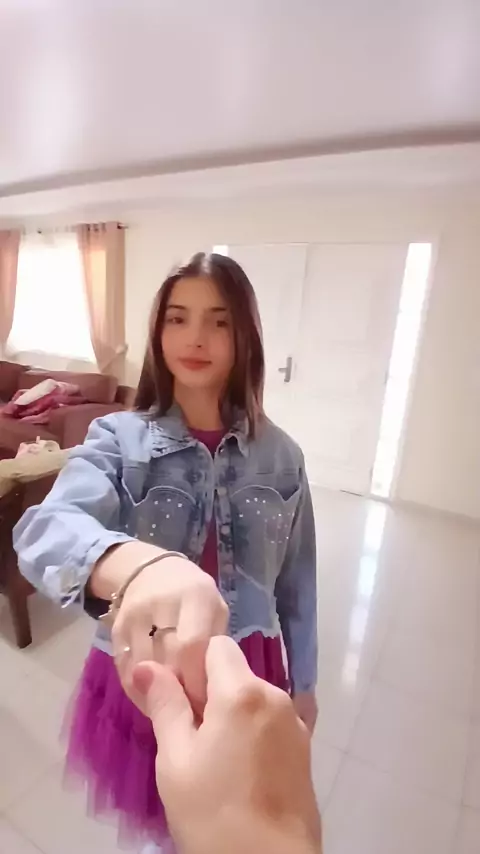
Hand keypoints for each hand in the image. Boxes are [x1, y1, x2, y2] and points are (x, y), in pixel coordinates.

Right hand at [111, 548, 228, 713]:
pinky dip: (140, 693)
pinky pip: (125, 672)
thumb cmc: (196, 598)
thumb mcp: (216, 611)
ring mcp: (133, 615)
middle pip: (169, 660)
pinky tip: (154, 704)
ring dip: (159, 698)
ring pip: (144, 669)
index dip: (199, 680)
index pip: (193, 646)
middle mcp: (161, 602)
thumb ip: (213, 646)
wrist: (152, 572)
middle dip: (182, 693)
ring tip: (175, 715)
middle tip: (193, 715)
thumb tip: (209, 693)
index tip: (208, 704)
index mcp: (195, 596)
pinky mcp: (115, 631)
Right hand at [134, 636, 321, 853]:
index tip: (175, 698)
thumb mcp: (176, 761)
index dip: (192, 665)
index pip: (217, 646)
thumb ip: (165, 706)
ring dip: (231, 715)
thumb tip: (146, 665)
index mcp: (244, 692)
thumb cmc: (214, 814)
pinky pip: (270, 725)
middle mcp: (277, 698)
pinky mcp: (305, 752)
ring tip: (210, 760)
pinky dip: (252, 734)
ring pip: (254, 700)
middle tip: (186, 735)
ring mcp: (296, 725)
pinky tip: (237, 772)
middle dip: (210, 693)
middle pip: (237, 673)